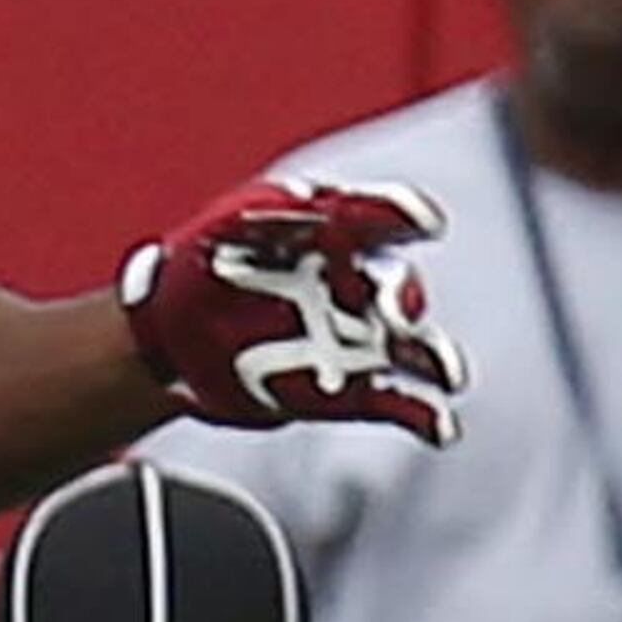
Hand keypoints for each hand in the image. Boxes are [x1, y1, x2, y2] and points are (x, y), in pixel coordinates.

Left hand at [122, 174, 466, 443]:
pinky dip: (424, 415)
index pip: (380, 218)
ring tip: (448, 376)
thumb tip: (308, 196)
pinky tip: (440, 425)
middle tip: (394, 310)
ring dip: (437, 360)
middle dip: (402, 297)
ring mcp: (357, 340)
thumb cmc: (208, 261)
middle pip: (397, 286)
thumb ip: (274, 211)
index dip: (404, 215)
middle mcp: (358, 286)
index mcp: (336, 234)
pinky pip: (398, 404)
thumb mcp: (231, 223)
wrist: (173, 333)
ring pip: (415, 350)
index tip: (424, 222)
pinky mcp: (349, 394)